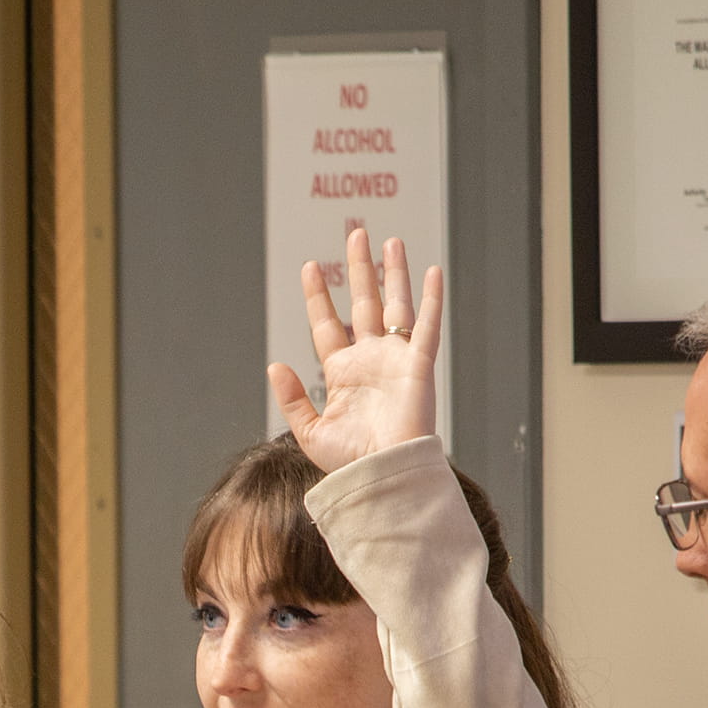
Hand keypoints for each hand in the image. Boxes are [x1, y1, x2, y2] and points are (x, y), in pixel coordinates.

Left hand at [268, 227, 445, 474]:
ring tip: (389, 240)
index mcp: (342, 373)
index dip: (318, 295)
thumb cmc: (350, 462)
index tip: (310, 266)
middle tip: (355, 233)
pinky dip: (430, 299)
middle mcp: (369, 360)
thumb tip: (275, 363)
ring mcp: (395, 359)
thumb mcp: (310, 432)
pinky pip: (427, 326)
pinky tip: (431, 271)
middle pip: (363, 303)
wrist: (383, 474)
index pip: (327, 324)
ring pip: (394, 305)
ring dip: (393, 273)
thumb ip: (293, 398)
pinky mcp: (418, 365)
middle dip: (360, 269)